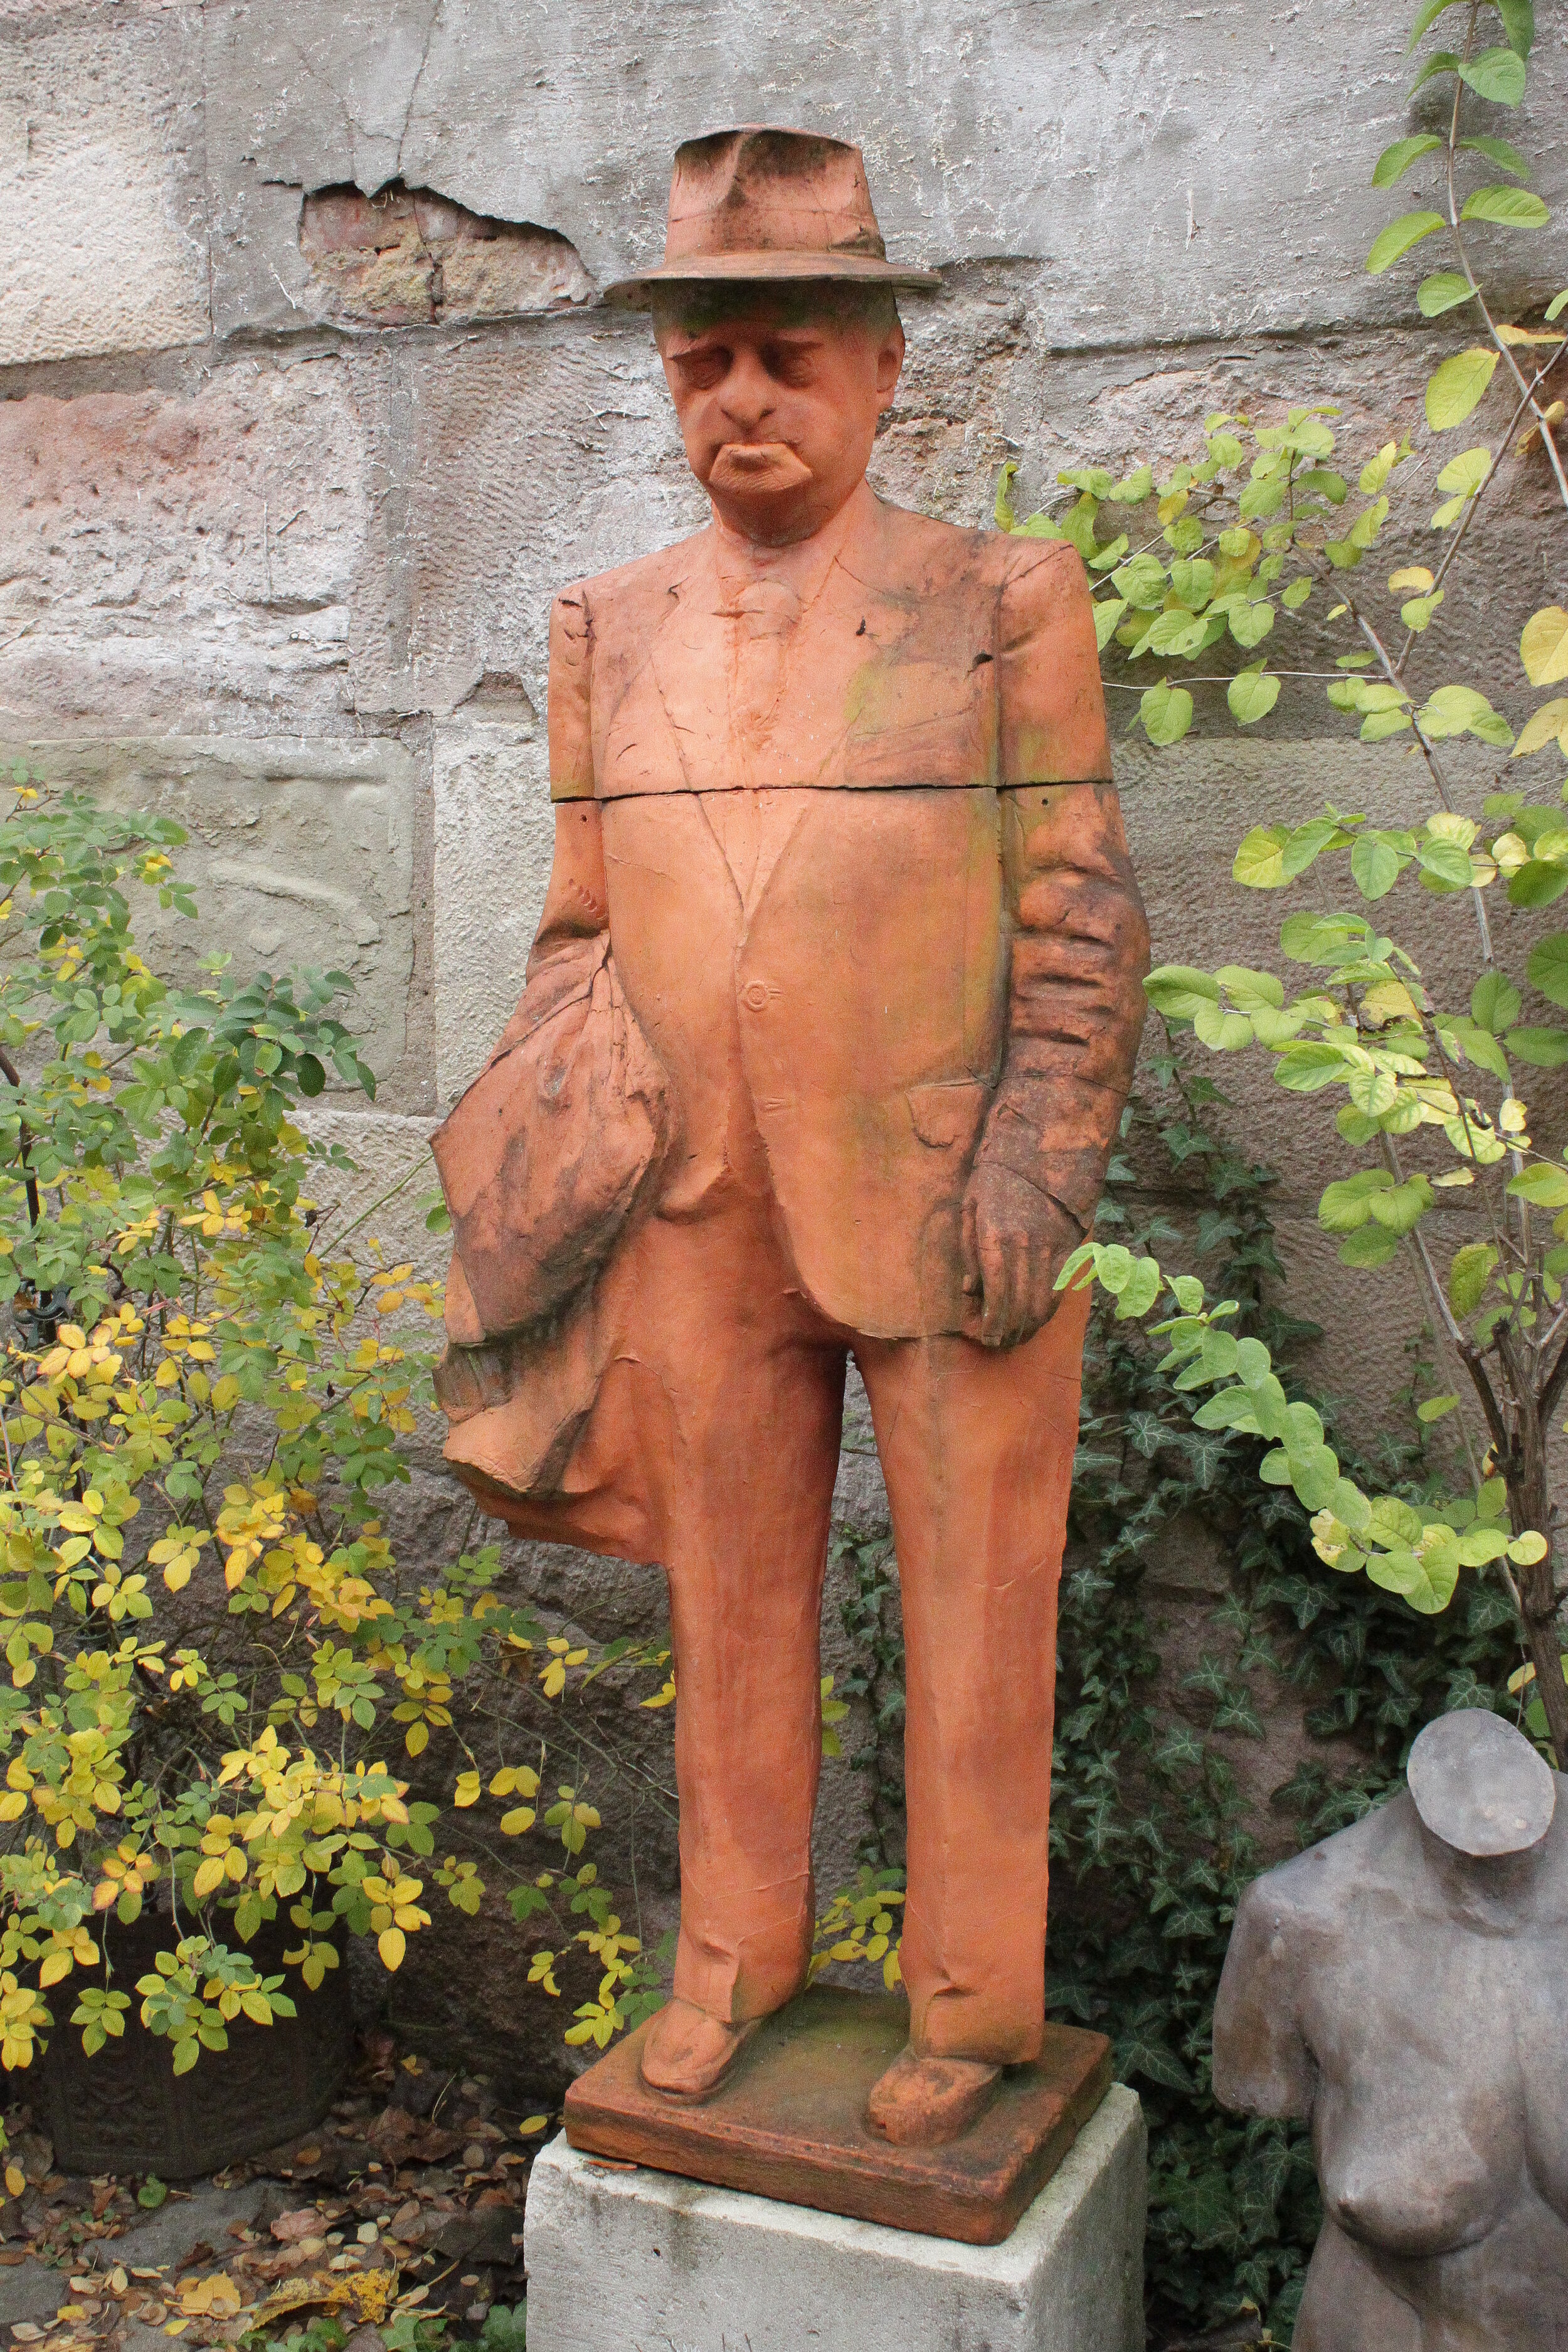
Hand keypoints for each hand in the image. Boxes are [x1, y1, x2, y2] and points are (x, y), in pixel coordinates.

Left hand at [960, 1160, 1083, 1347]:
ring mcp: (1051, 1249)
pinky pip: (1060, 1290)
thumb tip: (970, 1291)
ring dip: (1028, 1327)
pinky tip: (1035, 1320)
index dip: (990, 1324)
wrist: (1044, 1149)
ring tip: (1014, 1338)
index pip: (995, 1296)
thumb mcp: (970, 1205)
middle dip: (1007, 1332)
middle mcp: (1026, 1248)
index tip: (982, 1338)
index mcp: (996, 1237)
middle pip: (1019, 1307)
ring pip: (1042, 1304)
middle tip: (997, 1344)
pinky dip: (1047, 1311)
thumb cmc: (997, 1176)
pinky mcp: (1070, 1248)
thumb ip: (968, 1249)